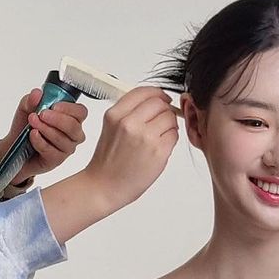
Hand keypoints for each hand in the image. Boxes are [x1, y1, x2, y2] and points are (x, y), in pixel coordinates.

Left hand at [0, 90, 88, 181]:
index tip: (54, 105)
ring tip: (33, 123)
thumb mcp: (25, 109)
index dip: (70, 108)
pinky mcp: (56, 160)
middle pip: (74, 126)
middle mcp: (72, 134)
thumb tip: (37, 93)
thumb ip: (31, 100)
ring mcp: (66, 148)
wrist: (13, 147)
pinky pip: (51, 150)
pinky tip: (32, 135)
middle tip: (41, 114)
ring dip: (46, 129)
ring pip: (63, 139)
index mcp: (71, 118)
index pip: (81, 112)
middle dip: (57, 119)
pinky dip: (40, 141)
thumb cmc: (25, 128)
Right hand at [80, 87, 178, 211]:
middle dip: (164, 110)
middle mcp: (129, 123)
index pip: (144, 92)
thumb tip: (155, 99)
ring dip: (169, 125)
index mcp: (115, 115)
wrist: (104, 186)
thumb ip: (129, 111)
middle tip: (161, 120)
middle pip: (160, 103)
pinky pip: (174, 134)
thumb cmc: (108, 160)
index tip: (162, 99)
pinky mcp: (158, 151)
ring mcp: (145, 137)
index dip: (157, 94)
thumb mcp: (111, 127)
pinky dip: (171, 139)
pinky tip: (159, 147)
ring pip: (170, 117)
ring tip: (158, 136)